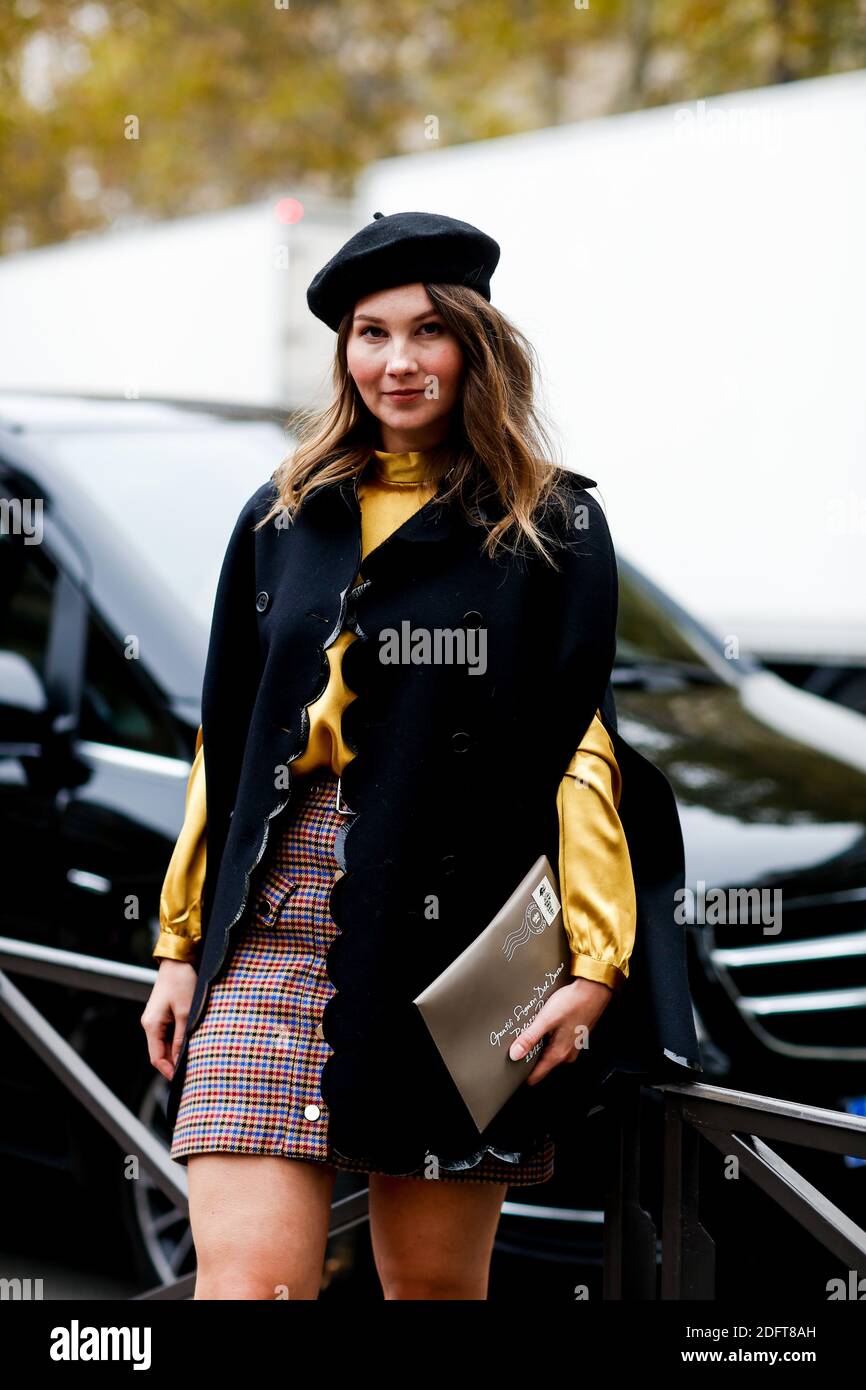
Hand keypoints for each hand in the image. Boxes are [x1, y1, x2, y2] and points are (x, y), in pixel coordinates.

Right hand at [141, 959, 196, 1081]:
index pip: (156, 1057)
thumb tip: (180, 1059)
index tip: (182, 1080)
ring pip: (164, 1043)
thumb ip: (182, 1037)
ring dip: (176, 1052)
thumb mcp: (186, 1012)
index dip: (168, 1071)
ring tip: (193, 1059)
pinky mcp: (162, 1013)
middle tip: (191, 1072)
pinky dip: (177, 1041)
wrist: (179, 960)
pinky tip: (190, 1043)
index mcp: (151, 1025)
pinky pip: (167, 1034)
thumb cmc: (182, 982)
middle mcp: (149, 1024)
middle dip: (173, 1063)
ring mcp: (155, 1018)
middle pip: (159, 1052)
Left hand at [508, 976, 613, 1085]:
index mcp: (559, 1054)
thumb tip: (515, 1054)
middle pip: (542, 1064)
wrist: (593, 990)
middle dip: (530, 1056)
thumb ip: (529, 1038)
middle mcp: (568, 1054)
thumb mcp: (546, 1019)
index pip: (537, 1075)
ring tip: (533, 1030)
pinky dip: (548, 1038)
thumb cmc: (573, 1002)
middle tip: (519, 1042)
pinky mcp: (574, 1037)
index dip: (523, 1073)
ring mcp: (573, 1046)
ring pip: (549, 1053)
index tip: (513, 1070)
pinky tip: (546, 1025)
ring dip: (539, 1045)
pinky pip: (556, 1044)